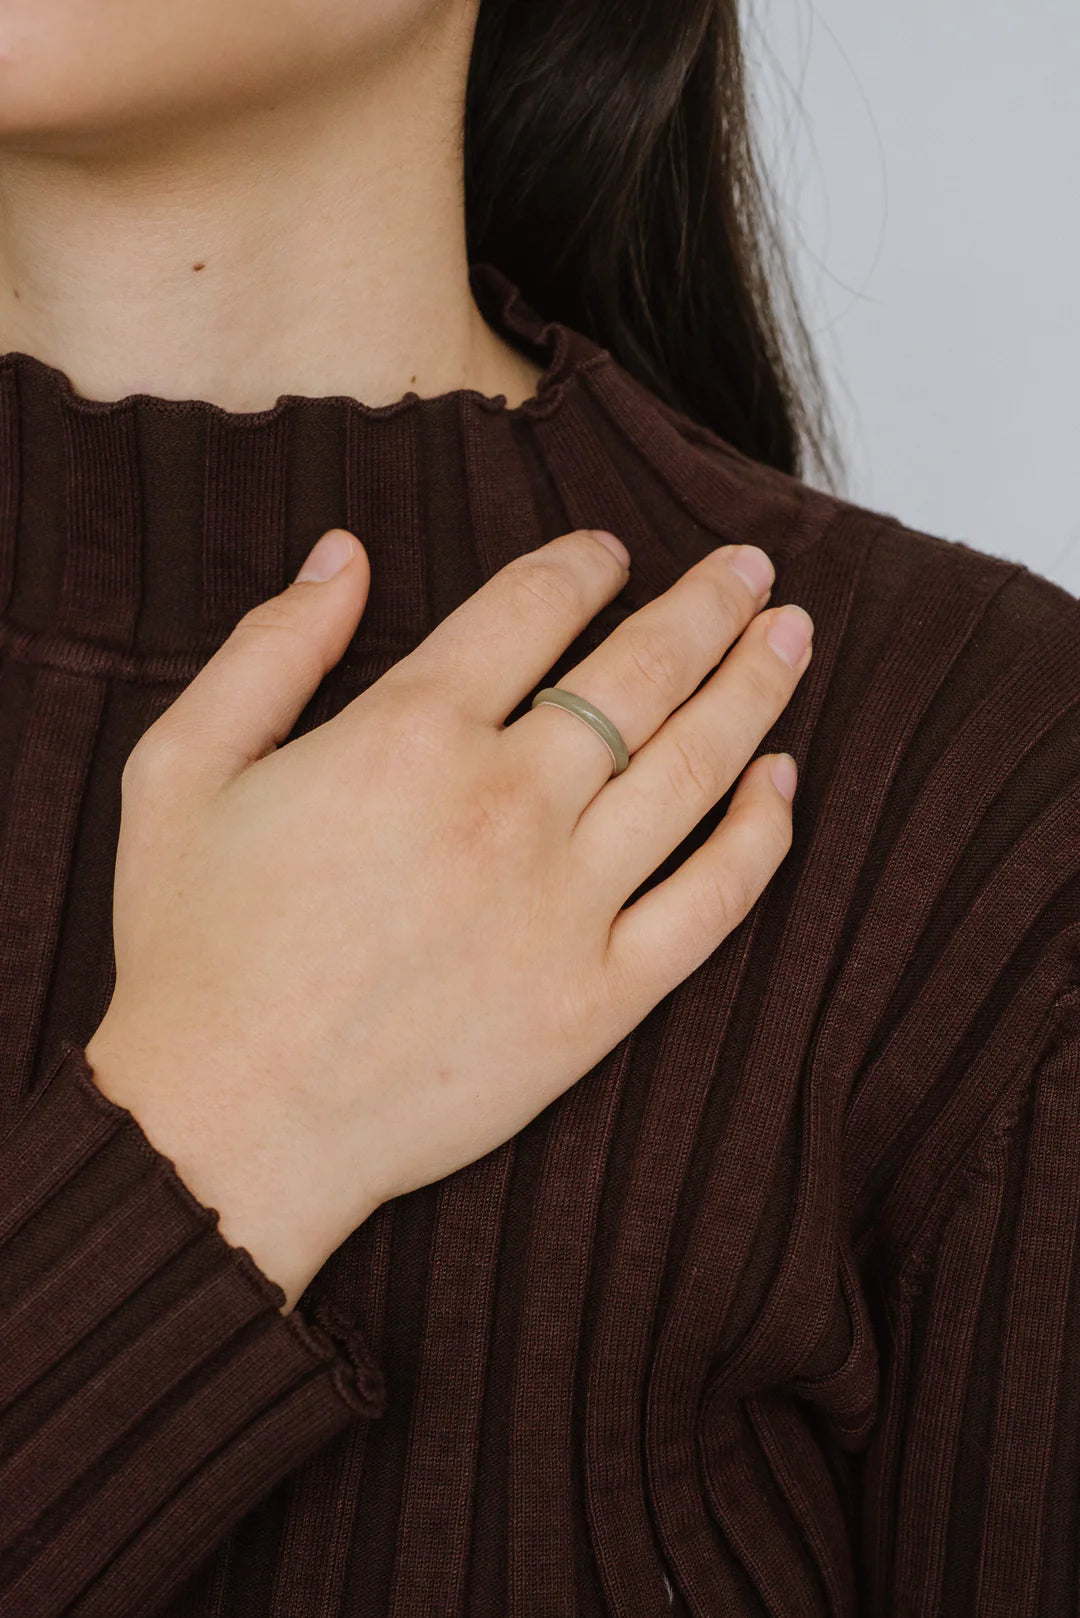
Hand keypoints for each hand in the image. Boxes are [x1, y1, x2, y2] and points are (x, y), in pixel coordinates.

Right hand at [85, 526, 811, 1311]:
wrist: (227, 1127)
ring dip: (755, 688)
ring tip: (792, 637)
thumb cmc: (192, 950)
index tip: (612, 551)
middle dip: (706, 604)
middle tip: (751, 570)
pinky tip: (784, 783)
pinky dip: (762, 834)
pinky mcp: (598, 997)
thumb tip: (344, 552)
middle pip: (641, 670)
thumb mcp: (180, 769)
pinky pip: (714, 900)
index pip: (533, 608)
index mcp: (407, 734)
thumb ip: (269, 648)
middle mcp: (505, 803)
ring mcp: (564, 903)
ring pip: (696, 766)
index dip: (586, 563)